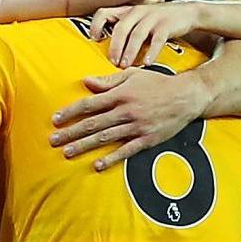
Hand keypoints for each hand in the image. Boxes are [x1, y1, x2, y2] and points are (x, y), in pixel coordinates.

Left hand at [49, 68, 210, 170]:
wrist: (187, 95)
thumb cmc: (158, 83)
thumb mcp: (133, 76)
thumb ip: (108, 81)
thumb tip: (86, 82)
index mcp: (120, 94)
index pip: (89, 104)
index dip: (71, 112)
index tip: (55, 120)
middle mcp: (126, 111)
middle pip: (93, 123)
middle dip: (71, 132)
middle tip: (53, 141)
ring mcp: (136, 126)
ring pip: (105, 137)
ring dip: (84, 146)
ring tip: (67, 152)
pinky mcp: (147, 139)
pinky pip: (126, 150)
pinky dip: (111, 158)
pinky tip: (97, 165)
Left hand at [87, 0, 205, 69]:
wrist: (187, 14)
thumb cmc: (156, 22)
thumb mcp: (137, 22)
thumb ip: (122, 31)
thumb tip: (102, 50)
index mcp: (126, 11)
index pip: (104, 12)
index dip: (96, 25)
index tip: (94, 41)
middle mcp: (137, 12)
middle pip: (121, 27)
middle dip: (115, 46)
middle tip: (112, 62)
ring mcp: (153, 17)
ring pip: (137, 34)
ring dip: (130, 51)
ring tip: (125, 65)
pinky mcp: (167, 24)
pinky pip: (157, 39)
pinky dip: (151, 52)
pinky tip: (147, 63)